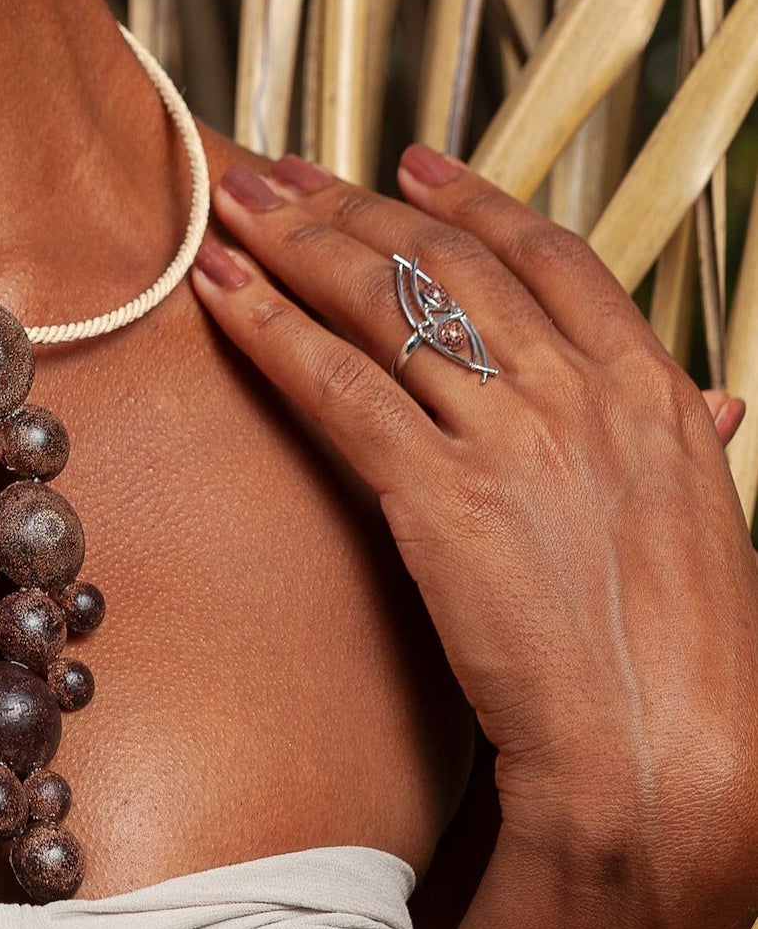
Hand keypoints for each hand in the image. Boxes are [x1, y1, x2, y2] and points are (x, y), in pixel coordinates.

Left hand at [189, 147, 757, 928]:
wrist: (669, 764)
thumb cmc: (691, 665)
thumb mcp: (709, 525)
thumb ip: (690, 444)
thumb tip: (711, 398)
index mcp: (654, 391)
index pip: (548, 253)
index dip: (472, 199)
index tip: (413, 163)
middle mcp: (582, 393)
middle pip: (446, 262)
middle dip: (353, 205)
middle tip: (286, 172)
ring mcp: (511, 437)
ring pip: (384, 302)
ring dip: (295, 240)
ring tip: (236, 203)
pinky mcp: (441, 493)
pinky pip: (336, 383)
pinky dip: (268, 325)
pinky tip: (221, 290)